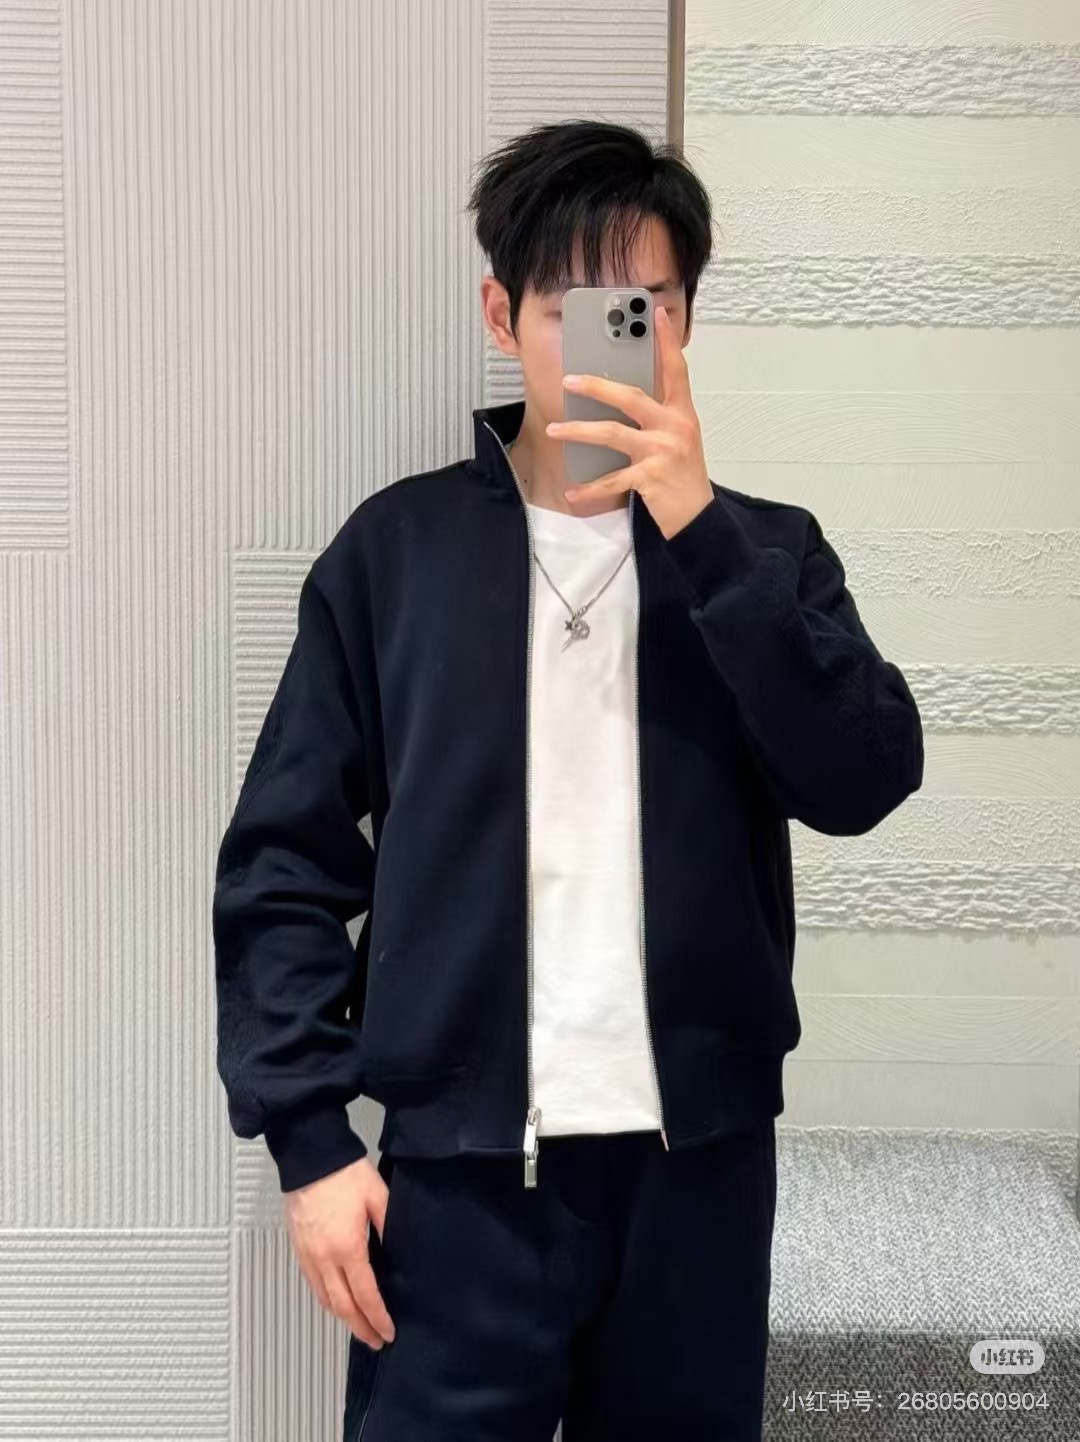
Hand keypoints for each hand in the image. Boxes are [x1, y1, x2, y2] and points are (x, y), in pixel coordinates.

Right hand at [283, 1154, 395, 1349]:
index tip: (389, 1332)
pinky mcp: (298, 1248)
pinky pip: (312, 1285)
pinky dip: (326, 1301)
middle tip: (376, 1341)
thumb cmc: (345, 1173)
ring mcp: (308, 1255)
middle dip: (360, 1327)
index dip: (378, 1317)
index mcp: (347, 1248)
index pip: (365, 1294)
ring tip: (359, 1327)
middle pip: (342, 1306)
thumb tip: (399, 1253)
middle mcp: (324, 1258)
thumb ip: (389, 1227)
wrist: (310, 1156)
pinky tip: (336, 1303)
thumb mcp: (377, 1196)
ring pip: (324, 1299)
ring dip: (342, 1318)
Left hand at [545, 304, 713, 540]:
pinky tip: (573, 492)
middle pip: (631, 397)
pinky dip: (590, 489)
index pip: (676, 370)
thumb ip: (656, 417)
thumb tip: (620, 396)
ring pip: (612, 434)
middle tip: (569, 380)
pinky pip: (612, 480)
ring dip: (578, 432)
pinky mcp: (651, 478)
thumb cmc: (682, 477)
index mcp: (682, 414)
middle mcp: (674, 427)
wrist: (698, 518)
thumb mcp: (677, 440)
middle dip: (597, 386)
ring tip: (554, 430)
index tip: (655, 314)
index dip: (666, 341)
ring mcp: (662, 452)